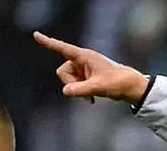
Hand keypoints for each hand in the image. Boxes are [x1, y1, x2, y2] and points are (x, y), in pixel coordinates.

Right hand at [33, 31, 150, 104]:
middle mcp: (82, 60)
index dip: (48, 43)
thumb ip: (79, 89)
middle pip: (62, 72)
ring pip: (68, 80)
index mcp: (84, 56)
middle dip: (70, 83)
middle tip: (85, 91)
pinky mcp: (86, 77)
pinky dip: (80, 93)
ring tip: (91, 95)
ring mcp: (84, 69)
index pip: (62, 48)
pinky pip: (75, 86)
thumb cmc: (116, 83)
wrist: (130, 87)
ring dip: (77, 90)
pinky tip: (91, 100)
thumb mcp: (97, 87)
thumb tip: (65, 91)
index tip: (36, 35)